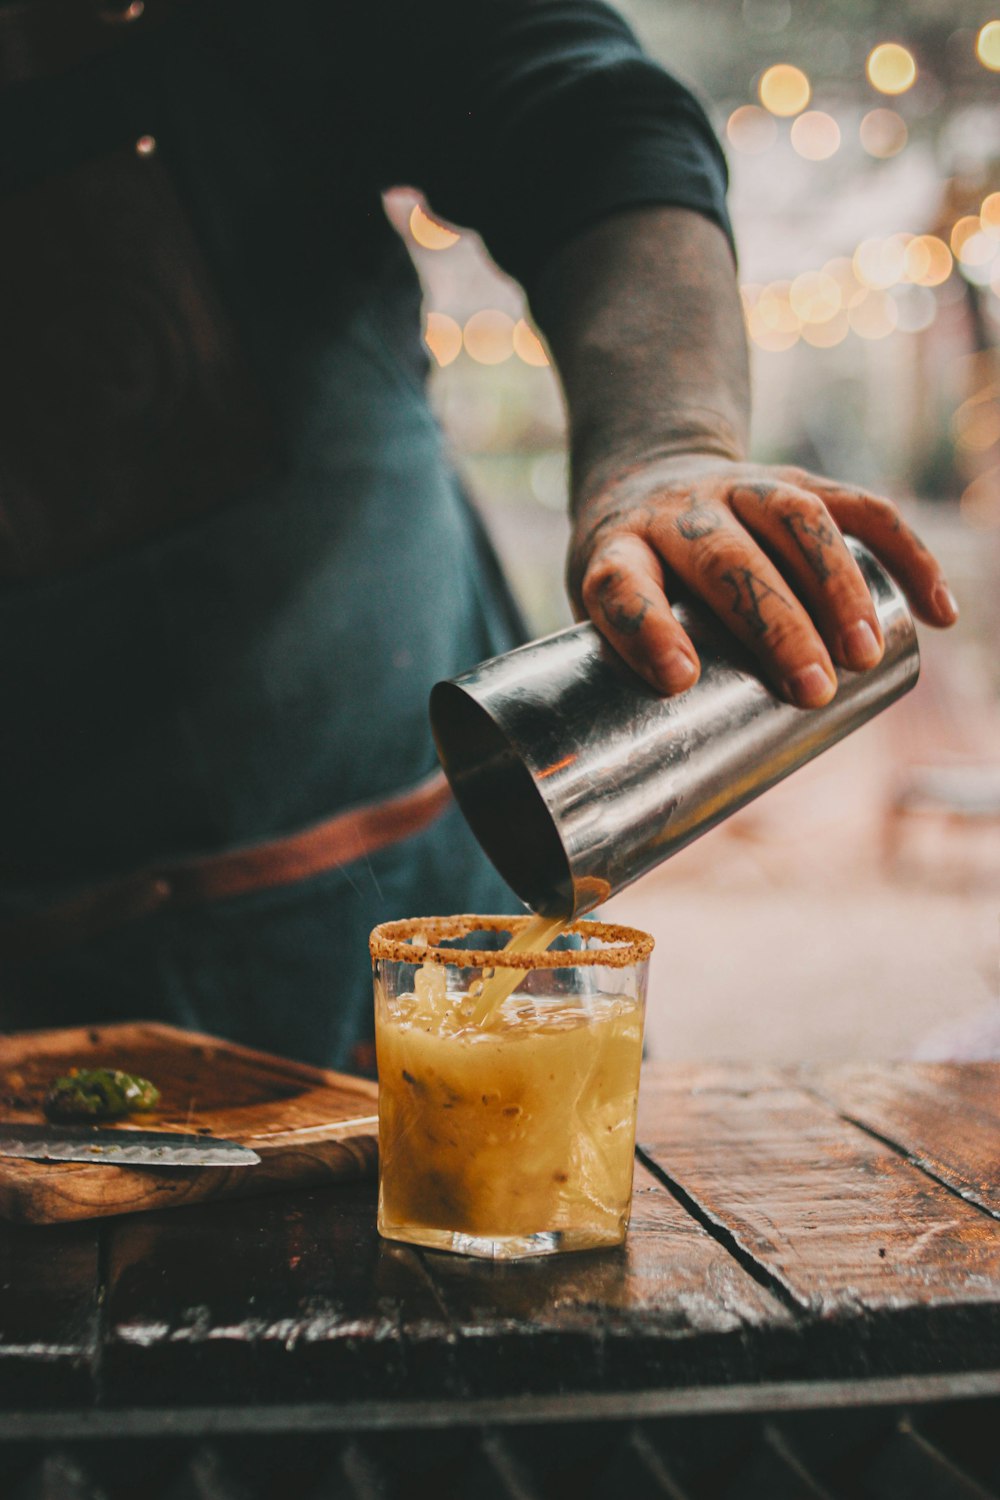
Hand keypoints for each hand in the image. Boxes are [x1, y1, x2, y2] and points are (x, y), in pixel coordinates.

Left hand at [568, 454, 958, 705]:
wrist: (646, 476)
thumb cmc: (630, 580)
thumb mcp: (599, 620)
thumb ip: (625, 691)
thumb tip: (657, 802)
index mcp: (618, 549)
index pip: (623, 581)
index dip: (646, 625)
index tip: (680, 678)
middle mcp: (680, 512)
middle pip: (726, 558)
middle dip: (775, 623)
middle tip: (812, 689)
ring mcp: (740, 488)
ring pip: (795, 520)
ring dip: (837, 585)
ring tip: (864, 655)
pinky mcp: (796, 481)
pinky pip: (860, 508)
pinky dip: (908, 556)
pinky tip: (936, 611)